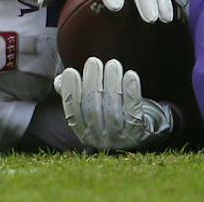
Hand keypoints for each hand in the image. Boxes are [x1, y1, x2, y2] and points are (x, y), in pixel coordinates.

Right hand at [53, 57, 177, 152]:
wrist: (144, 130)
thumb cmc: (113, 111)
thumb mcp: (93, 104)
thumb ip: (77, 94)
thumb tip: (59, 81)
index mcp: (84, 134)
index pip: (73, 113)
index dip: (70, 92)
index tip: (71, 71)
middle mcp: (100, 141)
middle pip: (92, 110)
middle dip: (92, 83)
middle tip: (94, 61)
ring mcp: (120, 139)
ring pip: (113, 111)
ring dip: (112, 84)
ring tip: (113, 63)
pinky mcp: (139, 134)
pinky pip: (134, 113)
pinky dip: (132, 93)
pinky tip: (131, 75)